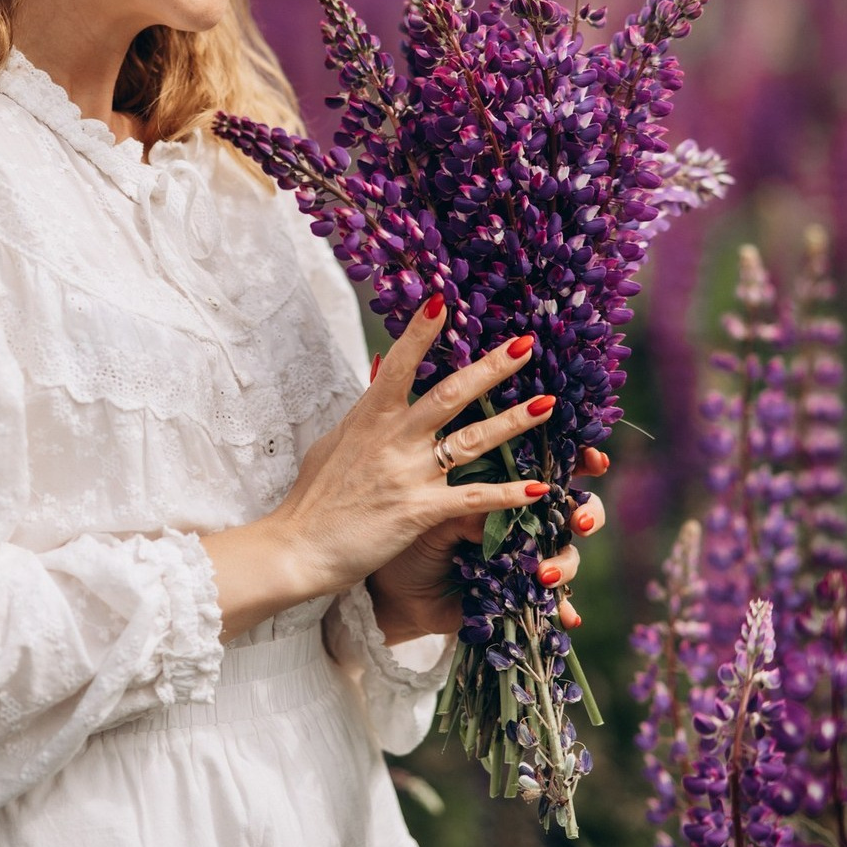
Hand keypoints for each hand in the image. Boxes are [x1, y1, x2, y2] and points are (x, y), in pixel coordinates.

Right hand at [264, 293, 560, 606]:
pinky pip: (473, 498)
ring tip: (548, 404)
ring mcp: (408, 473)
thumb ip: (363, 416)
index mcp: (370, 416)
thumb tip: (378, 385)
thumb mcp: (334, 442)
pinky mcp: (419, 510)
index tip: (440, 300)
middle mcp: (393, 438)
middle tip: (526, 345)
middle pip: (450, 394)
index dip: (420, 333)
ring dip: (513, 422)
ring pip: (472, 441)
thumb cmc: (313, 497)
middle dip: (492, 368)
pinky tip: (537, 487)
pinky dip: (507, 494)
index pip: (399, 364)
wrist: (298, 547)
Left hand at [366, 447, 607, 644]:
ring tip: (546, 573)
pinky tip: (568, 616)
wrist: (392, 588)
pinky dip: (564, 608)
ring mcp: (526, 555)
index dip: (579, 458)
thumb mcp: (433, 510)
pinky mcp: (522, 592)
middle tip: (578, 521)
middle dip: (587, 512)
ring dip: (568, 562)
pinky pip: (554, 600)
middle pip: (573, 507)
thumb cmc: (407, 532)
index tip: (594, 457)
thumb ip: (471, 501)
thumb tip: (512, 500)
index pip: (548, 462)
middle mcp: (522, 516)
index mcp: (502, 481)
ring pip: (569, 553)